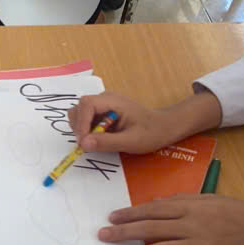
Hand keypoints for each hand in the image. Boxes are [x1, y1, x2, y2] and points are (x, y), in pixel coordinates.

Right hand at [71, 90, 220, 156]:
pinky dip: (87, 132)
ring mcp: (102, 105)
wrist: (164, 127)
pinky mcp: (102, 113)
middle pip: (79, 109)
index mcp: (111, 100)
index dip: (81, 124)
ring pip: (79, 115)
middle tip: (90, 145)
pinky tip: (100, 139)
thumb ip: (106, 142)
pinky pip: (86, 121)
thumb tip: (83, 144)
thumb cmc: (151, 132)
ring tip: (97, 142)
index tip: (83, 143)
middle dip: (80, 128)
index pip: (86, 105)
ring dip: (82, 130)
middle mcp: (104, 99)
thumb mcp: (130, 141)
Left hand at [97, 195, 243, 244]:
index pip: (154, 209)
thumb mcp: (213, 199)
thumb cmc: (242, 214)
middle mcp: (194, 224)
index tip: (111, 217)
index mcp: (193, 207)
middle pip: (152, 228)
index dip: (130, 213)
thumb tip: (158, 203)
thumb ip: (185, 201)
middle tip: (102, 236)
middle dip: (124, 232)